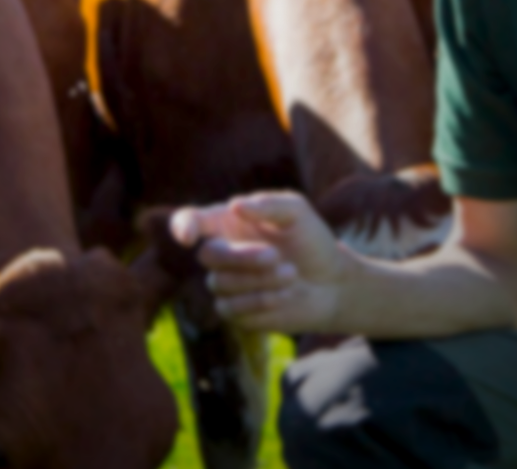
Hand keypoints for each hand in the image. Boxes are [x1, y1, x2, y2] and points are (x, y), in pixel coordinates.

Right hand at [170, 191, 349, 332]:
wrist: (333, 284)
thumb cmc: (312, 241)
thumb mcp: (297, 213)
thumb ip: (268, 205)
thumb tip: (234, 206)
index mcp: (228, 223)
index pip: (190, 221)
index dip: (182, 227)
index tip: (188, 237)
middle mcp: (222, 252)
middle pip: (208, 255)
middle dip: (242, 256)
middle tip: (276, 256)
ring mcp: (226, 283)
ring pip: (220, 283)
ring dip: (259, 279)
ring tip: (291, 273)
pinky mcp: (235, 312)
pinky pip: (230, 308)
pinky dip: (260, 301)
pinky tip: (286, 295)